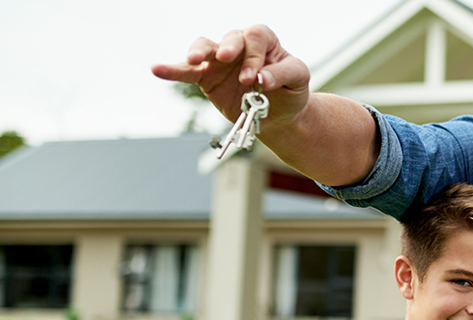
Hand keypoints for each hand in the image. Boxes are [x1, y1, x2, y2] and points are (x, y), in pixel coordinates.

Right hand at [151, 24, 308, 132]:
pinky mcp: (206, 77)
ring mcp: (220, 61)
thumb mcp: (299, 79)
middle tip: (227, 59)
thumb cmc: (291, 90)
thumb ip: (283, 74)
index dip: (254, 54)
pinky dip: (172, 70)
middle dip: (229, 48)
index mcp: (264, 41)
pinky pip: (187, 71)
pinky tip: (157, 69)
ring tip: (194, 59)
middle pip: (230, 37)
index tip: (256, 77)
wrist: (280, 115)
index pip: (256, 36)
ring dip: (198, 51)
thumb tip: (262, 79)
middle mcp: (240, 46)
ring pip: (205, 47)